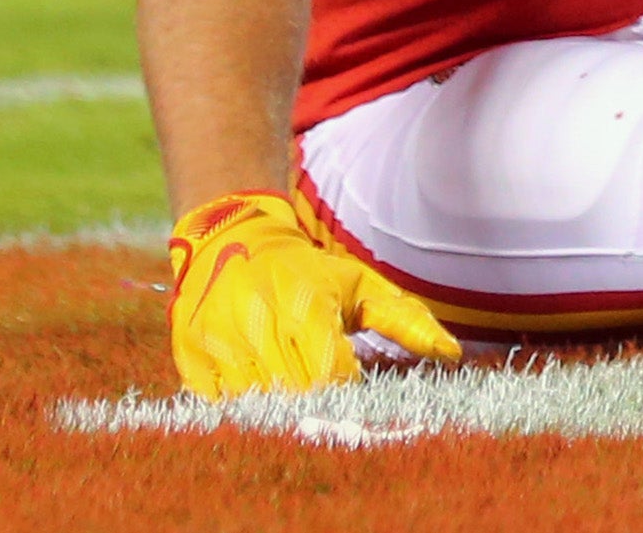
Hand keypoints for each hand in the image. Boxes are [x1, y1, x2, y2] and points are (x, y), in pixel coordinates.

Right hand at [168, 190, 459, 398]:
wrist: (230, 233)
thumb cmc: (305, 268)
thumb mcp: (357, 283)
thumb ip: (404, 318)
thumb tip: (452, 353)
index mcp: (304, 304)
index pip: (330, 374)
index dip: (345, 392)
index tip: (354, 393)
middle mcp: (258, 321)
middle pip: (292, 393)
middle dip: (312, 405)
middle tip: (326, 406)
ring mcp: (219, 339)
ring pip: (252, 402)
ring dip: (274, 408)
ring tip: (292, 399)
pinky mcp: (190, 352)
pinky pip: (216, 402)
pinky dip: (237, 408)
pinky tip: (255, 396)